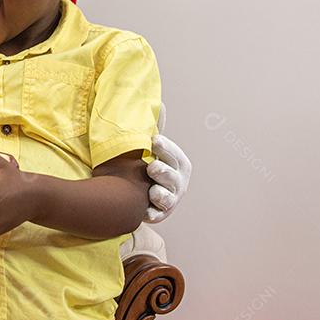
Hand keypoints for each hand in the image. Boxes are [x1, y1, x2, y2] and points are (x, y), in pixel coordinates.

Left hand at [145, 102, 191, 222]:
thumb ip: (156, 128)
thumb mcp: (153, 147)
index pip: (173, 154)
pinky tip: (144, 212)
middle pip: (172, 176)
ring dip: (160, 194)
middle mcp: (177, 182)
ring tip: (152, 191)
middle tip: (152, 167)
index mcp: (178, 163)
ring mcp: (169, 199)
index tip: (154, 140)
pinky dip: (151, 214)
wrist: (142, 192)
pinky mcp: (158, 214)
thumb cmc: (149, 163)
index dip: (164, 148)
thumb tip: (160, 103)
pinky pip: (156, 216)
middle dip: (163, 172)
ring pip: (167, 198)